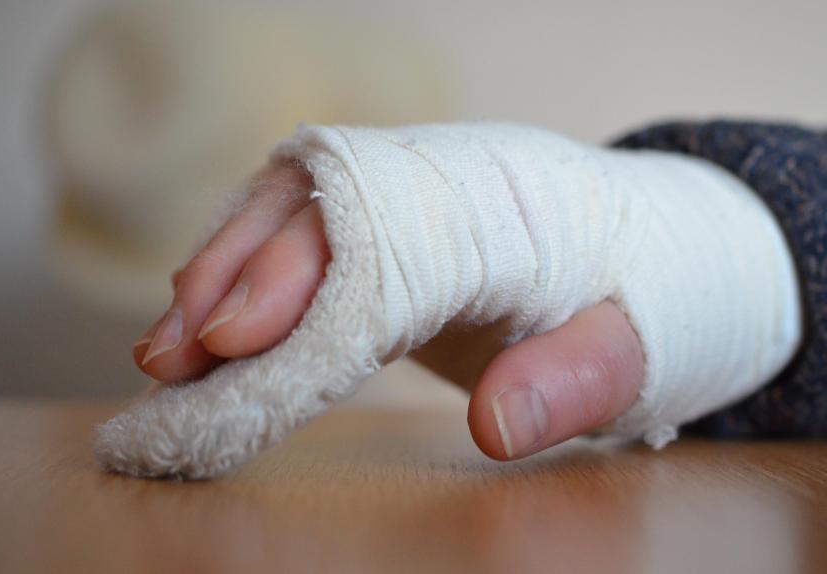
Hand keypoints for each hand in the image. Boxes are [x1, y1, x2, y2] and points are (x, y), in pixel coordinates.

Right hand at [135, 163, 642, 459]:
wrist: (660, 246)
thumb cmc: (652, 300)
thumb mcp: (637, 350)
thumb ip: (576, 380)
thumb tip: (494, 427)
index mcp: (505, 209)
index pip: (384, 245)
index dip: (305, 290)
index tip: (233, 344)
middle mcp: (445, 185)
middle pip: (321, 211)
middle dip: (240, 280)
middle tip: (171, 358)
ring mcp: (413, 199)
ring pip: (297, 214)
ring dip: (223, 277)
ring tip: (165, 355)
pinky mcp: (395, 229)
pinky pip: (309, 237)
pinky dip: (251, 278)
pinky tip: (208, 327)